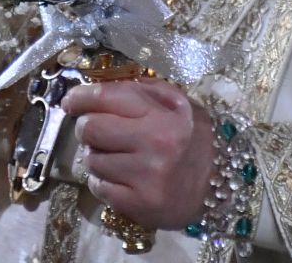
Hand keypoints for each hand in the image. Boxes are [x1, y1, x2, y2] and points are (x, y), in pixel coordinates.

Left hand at [62, 78, 211, 229]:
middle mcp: (153, 144)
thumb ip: (142, 90)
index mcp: (162, 114)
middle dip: (87, 127)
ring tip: (118, 156)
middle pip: (90, 128)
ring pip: (91, 159)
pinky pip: (98, 187)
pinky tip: (120, 177)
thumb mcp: (178, 103)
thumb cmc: (194, 139)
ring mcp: (145, 177)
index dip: (79, 97)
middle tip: (98, 130)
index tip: (71, 101)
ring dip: (97, 156)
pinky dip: (102, 181)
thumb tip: (96, 87)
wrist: (220, 187)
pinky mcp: (138, 205)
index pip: (104, 97)